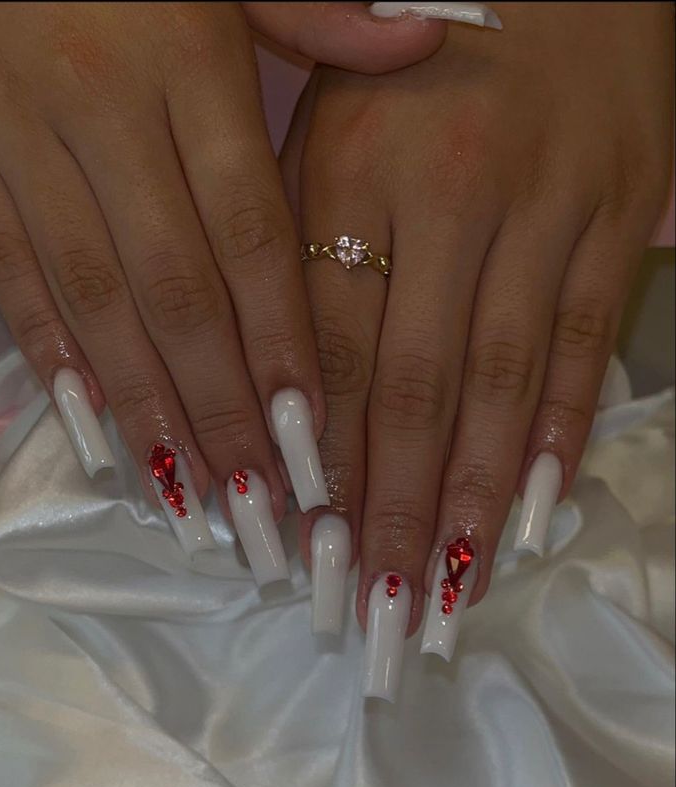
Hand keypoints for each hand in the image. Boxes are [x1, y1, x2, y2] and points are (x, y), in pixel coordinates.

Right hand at [0, 2, 445, 574]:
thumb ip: (314, 6)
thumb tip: (424, 39)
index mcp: (184, 55)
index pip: (250, 232)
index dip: (281, 343)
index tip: (310, 437)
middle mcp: (101, 105)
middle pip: (177, 290)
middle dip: (222, 408)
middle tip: (262, 505)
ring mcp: (15, 131)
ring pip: (92, 297)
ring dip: (145, 405)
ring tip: (190, 495)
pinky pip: (8, 267)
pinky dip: (49, 352)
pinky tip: (91, 426)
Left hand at [282, 1, 672, 694]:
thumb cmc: (414, 53)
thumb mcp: (327, 121)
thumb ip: (298, 247)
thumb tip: (281, 395)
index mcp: (354, 170)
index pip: (330, 351)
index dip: (321, 462)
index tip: (308, 553)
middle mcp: (454, 196)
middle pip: (415, 389)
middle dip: (395, 513)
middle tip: (377, 614)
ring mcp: (550, 208)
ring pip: (505, 384)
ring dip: (474, 500)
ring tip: (450, 592)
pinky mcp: (622, 216)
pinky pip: (587, 345)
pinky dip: (560, 436)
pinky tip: (532, 514)